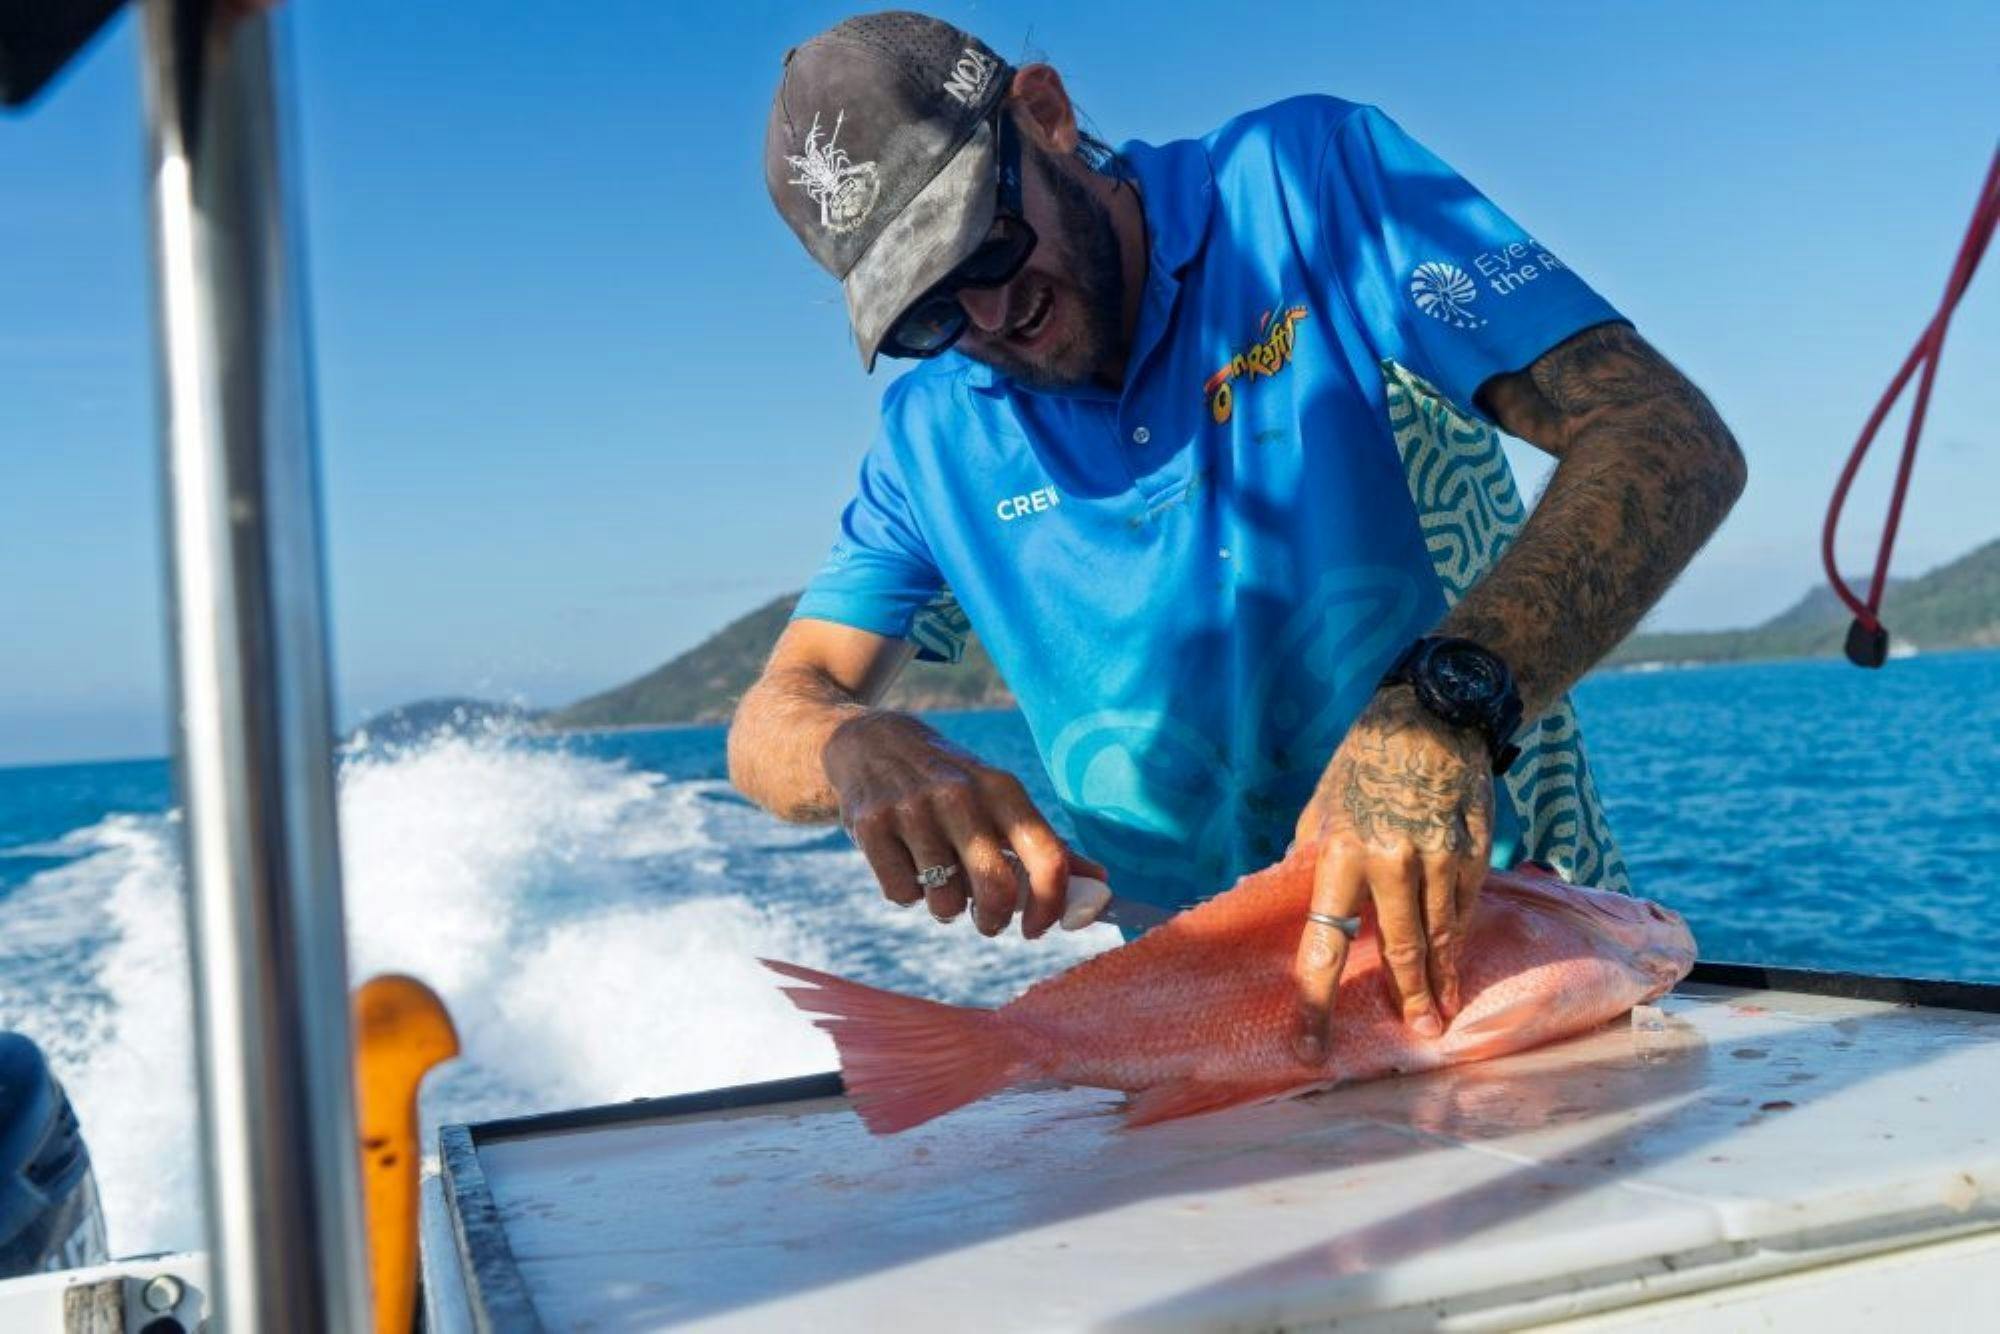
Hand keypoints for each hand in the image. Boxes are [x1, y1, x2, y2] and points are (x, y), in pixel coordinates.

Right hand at [824, 712, 1104, 936]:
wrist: (870, 743)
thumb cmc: (949, 782)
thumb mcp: (998, 798)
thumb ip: (1045, 843)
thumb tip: (1099, 884)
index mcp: (1002, 789)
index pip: (1047, 858)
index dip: (1050, 906)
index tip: (1039, 928)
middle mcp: (960, 795)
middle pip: (996, 888)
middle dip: (995, 920)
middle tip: (989, 920)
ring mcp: (913, 809)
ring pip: (945, 901)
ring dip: (946, 907)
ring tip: (940, 879)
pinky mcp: (871, 825)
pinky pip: (901, 894)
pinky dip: (907, 893)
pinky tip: (907, 863)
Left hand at [1291, 685, 1493, 1059]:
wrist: (1432, 714)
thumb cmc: (1365, 760)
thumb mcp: (1322, 805)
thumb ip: (1313, 857)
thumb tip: (1301, 900)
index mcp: (1341, 853)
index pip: (1323, 942)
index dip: (1315, 999)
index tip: (1310, 1046)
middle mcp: (1392, 862)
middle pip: (1399, 949)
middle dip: (1407, 998)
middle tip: (1417, 1034)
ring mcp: (1438, 858)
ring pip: (1440, 934)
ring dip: (1442, 977)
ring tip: (1443, 1010)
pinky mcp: (1474, 851)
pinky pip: (1465, 906)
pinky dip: (1459, 933)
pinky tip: (1457, 955)